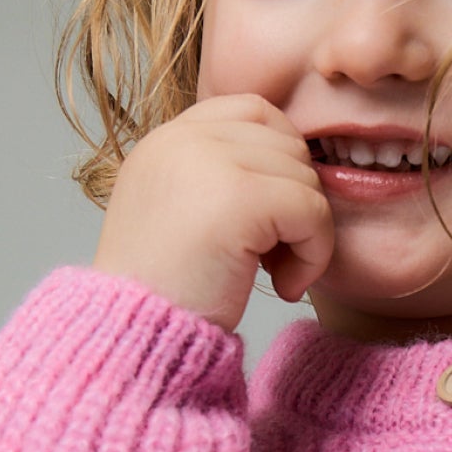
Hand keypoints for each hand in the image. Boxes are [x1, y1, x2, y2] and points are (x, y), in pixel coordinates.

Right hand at [93, 95, 333, 332]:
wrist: (136, 341)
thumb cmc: (166, 297)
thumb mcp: (180, 217)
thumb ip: (220, 178)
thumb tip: (298, 163)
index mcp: (166, 140)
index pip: (254, 110)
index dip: (280, 160)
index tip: (266, 221)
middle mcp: (182, 139)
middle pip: (288, 143)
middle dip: (294, 202)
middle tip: (269, 257)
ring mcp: (208, 162)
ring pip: (306, 177)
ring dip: (306, 235)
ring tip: (272, 274)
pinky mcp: (239, 197)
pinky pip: (313, 210)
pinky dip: (314, 254)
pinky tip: (283, 286)